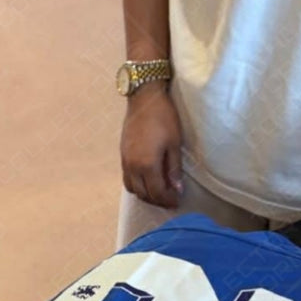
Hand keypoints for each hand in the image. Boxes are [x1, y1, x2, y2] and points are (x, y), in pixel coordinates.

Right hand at [120, 84, 183, 207]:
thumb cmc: (163, 118)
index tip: (177, 202)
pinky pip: (127, 179)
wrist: (143, 99)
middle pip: (143, 194)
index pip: (157, 192)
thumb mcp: (174, 143)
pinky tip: (147, 181)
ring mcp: (125, 162)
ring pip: (133, 189)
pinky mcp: (122, 156)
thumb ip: (174, 168)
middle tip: (170, 200)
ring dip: (146, 195)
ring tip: (159, 192)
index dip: (167, 200)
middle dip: (157, 200)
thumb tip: (177, 189)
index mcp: (147, 164)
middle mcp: (133, 167)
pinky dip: (137, 186)